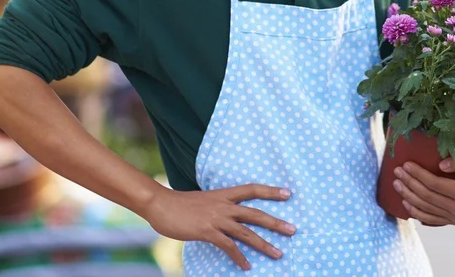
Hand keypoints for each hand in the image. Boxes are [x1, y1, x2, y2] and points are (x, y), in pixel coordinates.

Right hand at [141, 184, 295, 269]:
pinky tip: (246, 265)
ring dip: (264, 244)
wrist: (161, 204)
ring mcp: (216, 218)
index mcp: (224, 194)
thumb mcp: (205, 199)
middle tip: (293, 230)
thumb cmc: (181, 203)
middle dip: (276, 223)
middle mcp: (224, 205)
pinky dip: (239, 257)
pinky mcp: (207, 231)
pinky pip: (228, 246)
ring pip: (246, 232)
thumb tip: (228, 214)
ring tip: (278, 254)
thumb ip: (218, 205)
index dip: (271, 191)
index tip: (288, 194)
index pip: (252, 189)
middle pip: (256, 213)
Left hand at [393, 148, 454, 225]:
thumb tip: (441, 165)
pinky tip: (405, 204)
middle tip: (396, 172)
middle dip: (409, 184)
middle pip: (427, 197)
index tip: (405, 164)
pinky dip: (416, 213)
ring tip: (396, 185)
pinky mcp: (454, 222)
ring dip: (409, 197)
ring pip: (426, 210)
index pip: (434, 184)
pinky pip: (431, 220)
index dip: (418, 175)